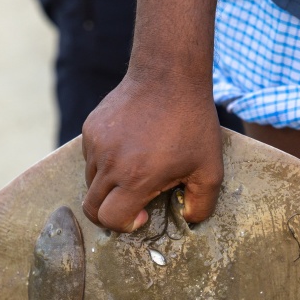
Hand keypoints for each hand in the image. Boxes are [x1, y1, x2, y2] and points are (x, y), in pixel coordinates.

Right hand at [82, 71, 223, 232]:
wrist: (169, 74)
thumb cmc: (192, 124)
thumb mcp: (210, 170)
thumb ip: (202, 204)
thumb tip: (187, 220)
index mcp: (136, 177)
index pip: (110, 218)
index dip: (124, 224)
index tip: (141, 214)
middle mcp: (110, 163)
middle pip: (91, 208)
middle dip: (108, 215)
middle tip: (130, 206)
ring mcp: (96, 144)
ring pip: (89, 183)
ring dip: (107, 188)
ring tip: (133, 173)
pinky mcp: (90, 128)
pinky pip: (90, 159)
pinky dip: (103, 165)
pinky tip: (127, 151)